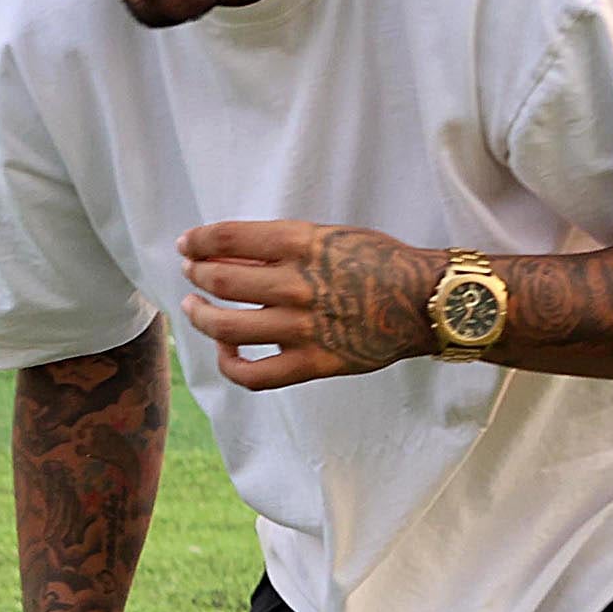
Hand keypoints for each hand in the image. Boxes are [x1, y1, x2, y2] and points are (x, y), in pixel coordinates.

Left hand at [177, 221, 438, 388]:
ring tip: (192, 308)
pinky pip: (254, 374)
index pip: (229, 238)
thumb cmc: (379, 262)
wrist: (426, 301)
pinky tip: (226, 352)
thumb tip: (227, 254)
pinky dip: (230, 364)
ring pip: (227, 327)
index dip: (198, 240)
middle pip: (220, 282)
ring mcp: (303, 328)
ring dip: (200, 317)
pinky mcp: (313, 363)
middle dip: (196, 275)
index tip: (187, 243)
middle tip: (191, 273)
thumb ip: (282, 246)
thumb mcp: (332, 237)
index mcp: (302, 244)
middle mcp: (297, 285)